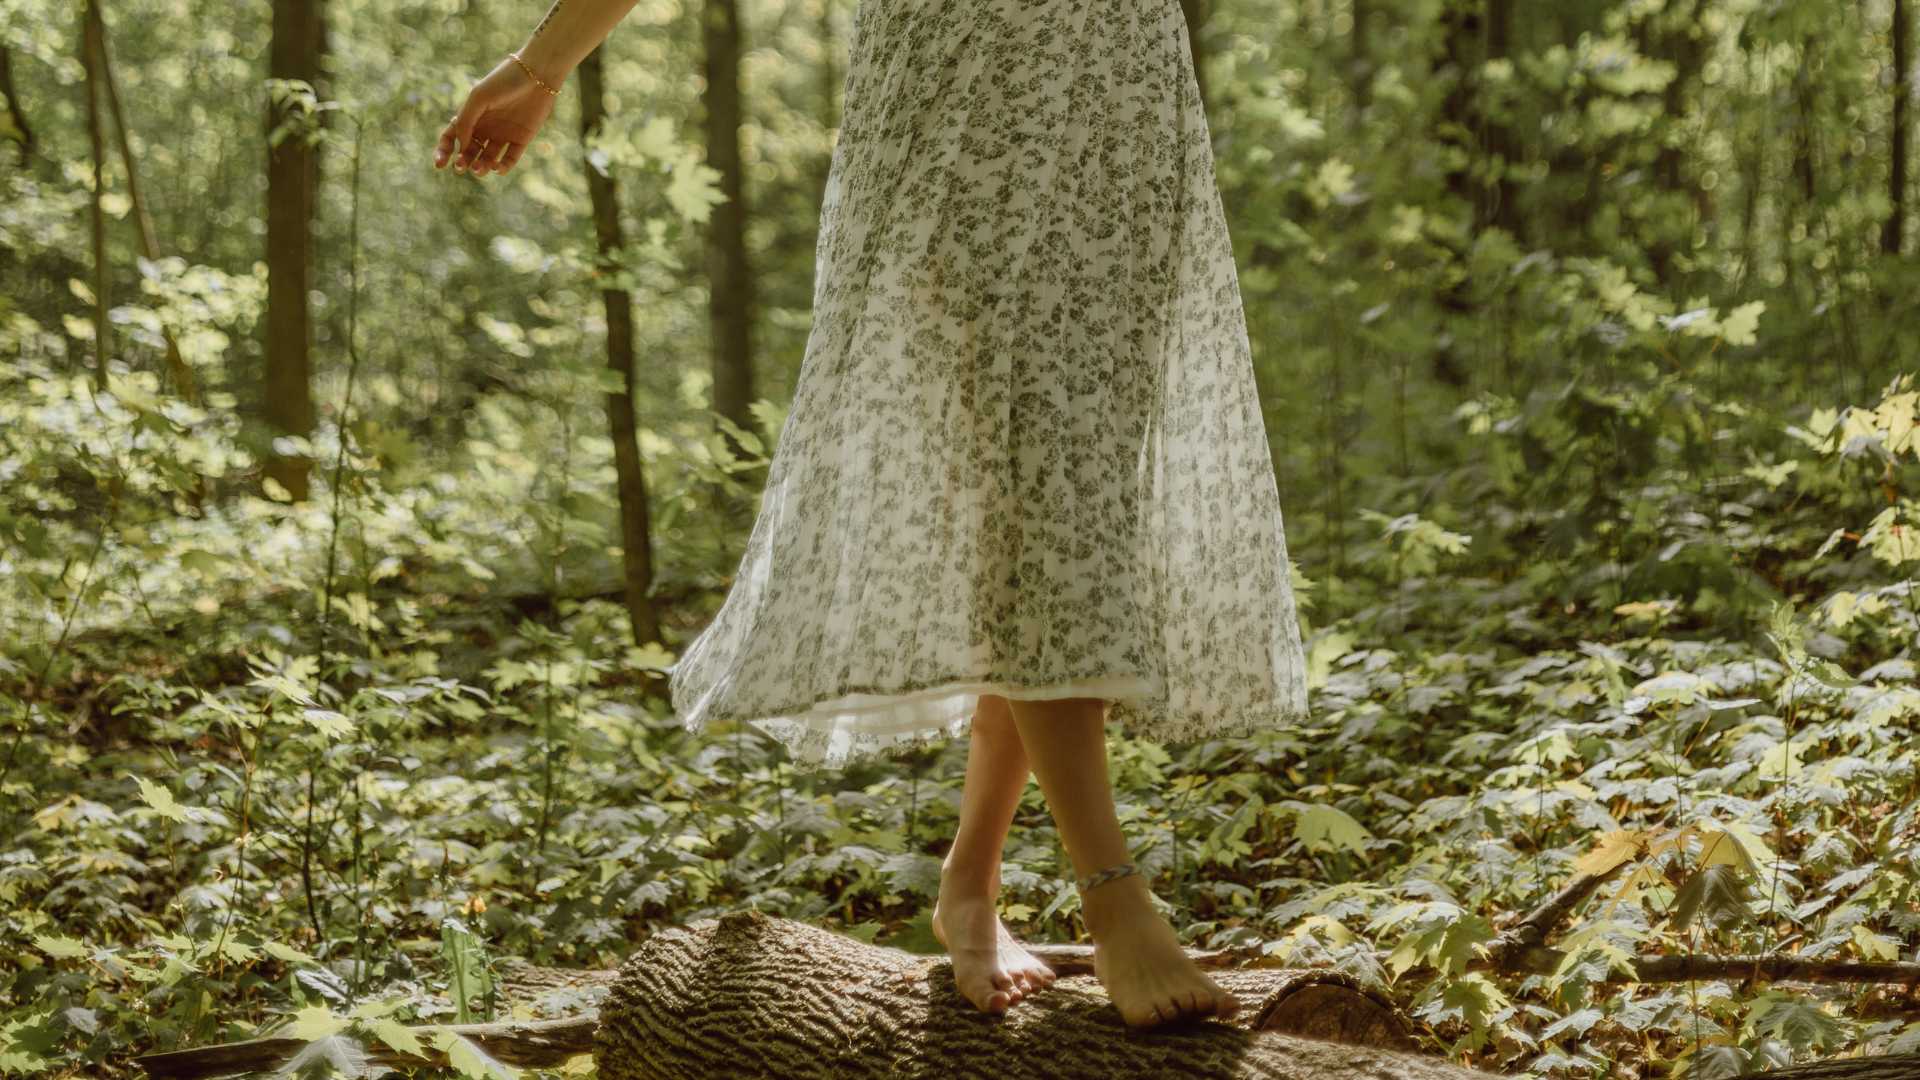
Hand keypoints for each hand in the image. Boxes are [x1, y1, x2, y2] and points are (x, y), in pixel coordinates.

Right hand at [434, 55, 559, 176]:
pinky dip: (503, 167)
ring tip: (479, 169)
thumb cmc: (504, 81)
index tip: (439, 165)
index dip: (443, 152)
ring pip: (488, 158)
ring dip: (481, 167)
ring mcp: (503, 134)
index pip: (452, 137)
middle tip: (461, 167)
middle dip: (463, 161)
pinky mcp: (521, 139)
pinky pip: (510, 159)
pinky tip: (497, 168)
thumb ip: (466, 121)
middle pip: (469, 151)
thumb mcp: (478, 98)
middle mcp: (485, 127)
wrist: (536, 74)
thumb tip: (460, 146)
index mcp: (471, 116)